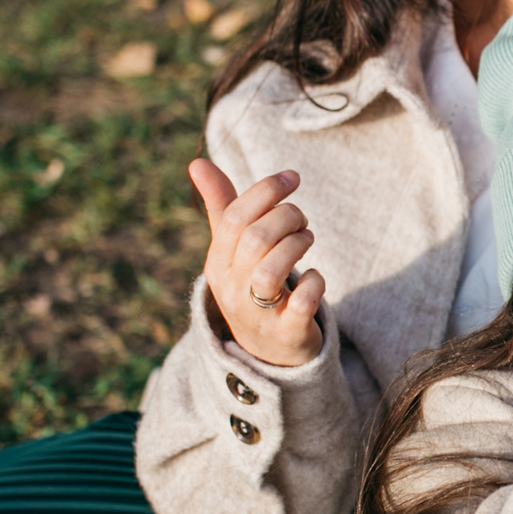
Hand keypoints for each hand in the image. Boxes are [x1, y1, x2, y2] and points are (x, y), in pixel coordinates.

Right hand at [191, 160, 328, 368]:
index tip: (293, 177)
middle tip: (302, 220)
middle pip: (255, 240)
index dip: (266, 190)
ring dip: (298, 245)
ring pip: (271, 271)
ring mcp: (258, 314)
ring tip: (307, 240)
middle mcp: (232, 289)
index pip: (234, 218)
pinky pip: (301, 304)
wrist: (267, 351)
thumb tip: (197, 162)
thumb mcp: (232, 249)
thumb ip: (221, 206)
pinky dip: (314, 283)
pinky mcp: (287, 332)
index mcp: (217, 263)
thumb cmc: (251, 285)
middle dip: (287, 217)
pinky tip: (315, 276)